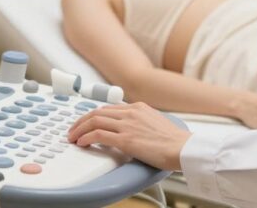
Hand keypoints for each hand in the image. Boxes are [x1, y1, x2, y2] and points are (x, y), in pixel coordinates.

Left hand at [67, 102, 190, 170]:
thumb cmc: (174, 141)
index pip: (108, 108)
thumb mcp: (155, 123)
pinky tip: (82, 143)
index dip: (93, 115)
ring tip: (72, 137)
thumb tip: (130, 130)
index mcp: (138, 107)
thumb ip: (141, 122)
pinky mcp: (126, 139)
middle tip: (73, 129)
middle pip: (97, 112)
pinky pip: (99, 135)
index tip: (86, 122)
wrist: (184, 148)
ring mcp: (128, 125)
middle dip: (81, 121)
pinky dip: (86, 138)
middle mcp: (131, 113)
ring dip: (79, 129)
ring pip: (94, 121)